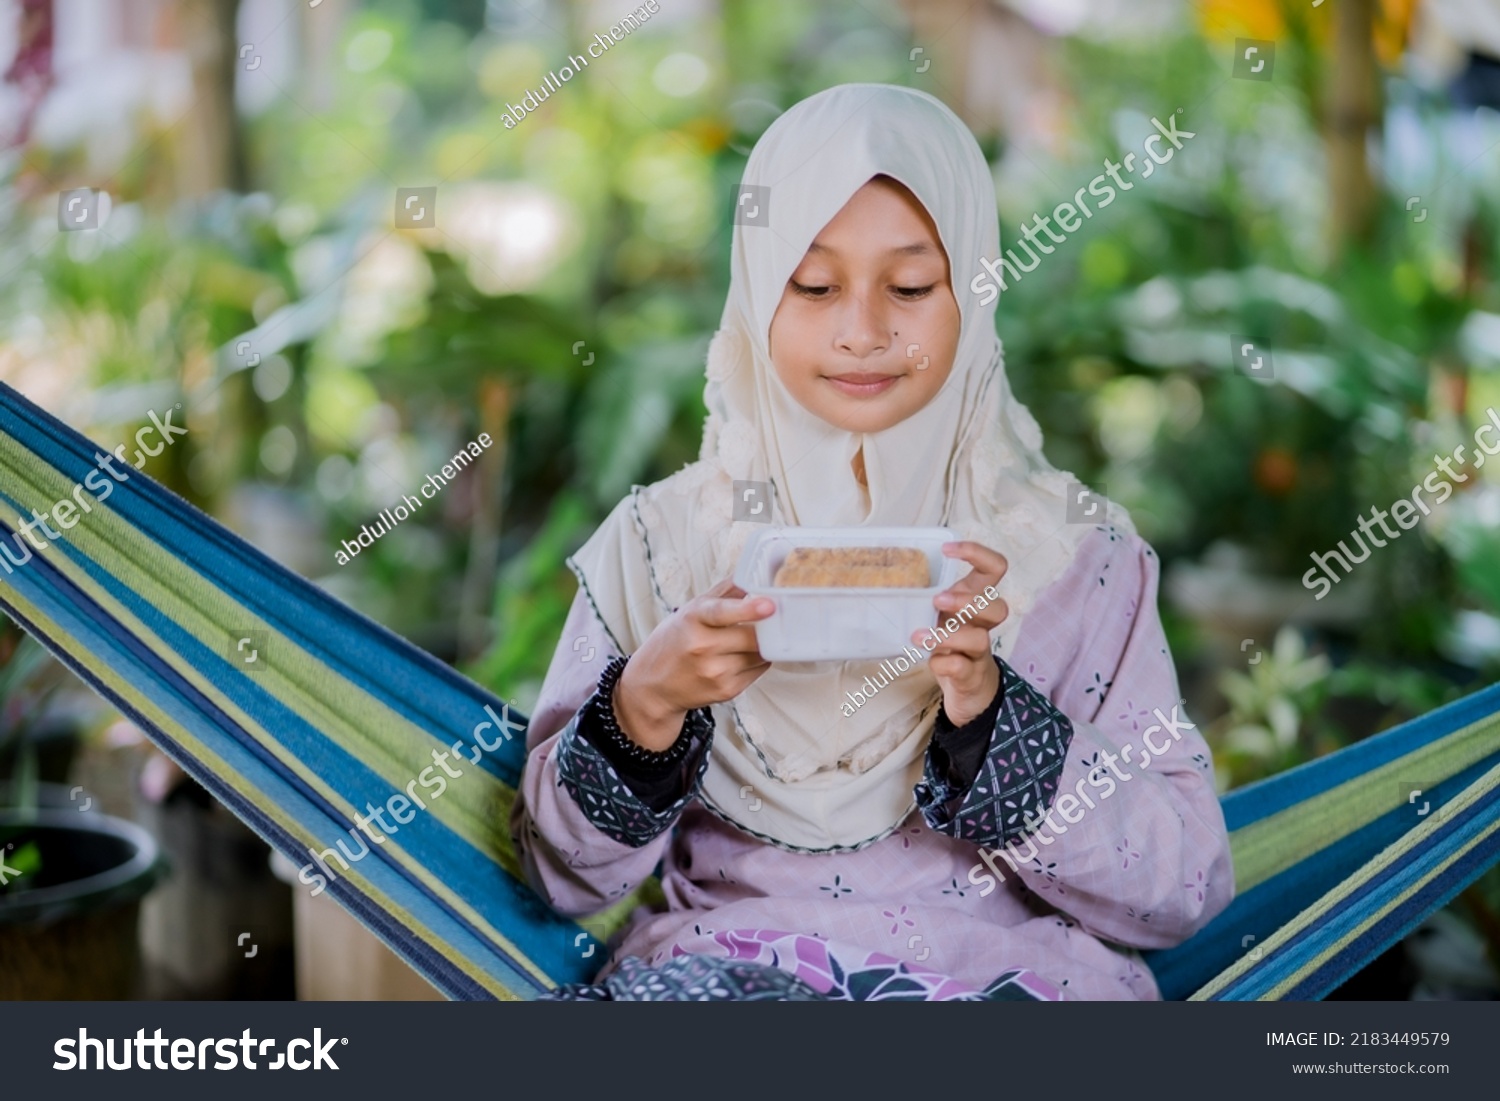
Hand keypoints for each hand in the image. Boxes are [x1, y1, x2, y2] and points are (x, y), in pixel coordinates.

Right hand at [613, 578, 774, 750]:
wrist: (653, 686)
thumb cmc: (673, 643)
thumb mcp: (690, 611)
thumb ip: (723, 593)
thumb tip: (752, 575)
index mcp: (693, 620)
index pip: (722, 613)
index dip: (748, 609)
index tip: (769, 605)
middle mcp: (702, 647)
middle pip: (752, 637)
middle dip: (765, 628)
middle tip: (771, 619)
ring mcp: (715, 672)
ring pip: (760, 654)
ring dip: (761, 645)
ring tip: (746, 641)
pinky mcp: (727, 691)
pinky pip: (759, 670)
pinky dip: (757, 661)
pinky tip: (740, 657)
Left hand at [912, 541, 1008, 726]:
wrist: (968, 689)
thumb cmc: (950, 641)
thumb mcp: (942, 614)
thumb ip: (926, 596)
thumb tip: (880, 575)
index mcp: (976, 601)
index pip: (995, 569)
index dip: (978, 554)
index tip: (947, 550)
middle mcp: (982, 625)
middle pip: (999, 607)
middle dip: (967, 601)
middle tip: (937, 601)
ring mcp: (978, 652)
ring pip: (980, 639)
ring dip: (948, 634)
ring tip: (919, 636)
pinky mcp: (970, 675)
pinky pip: (962, 667)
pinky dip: (944, 662)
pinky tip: (931, 660)